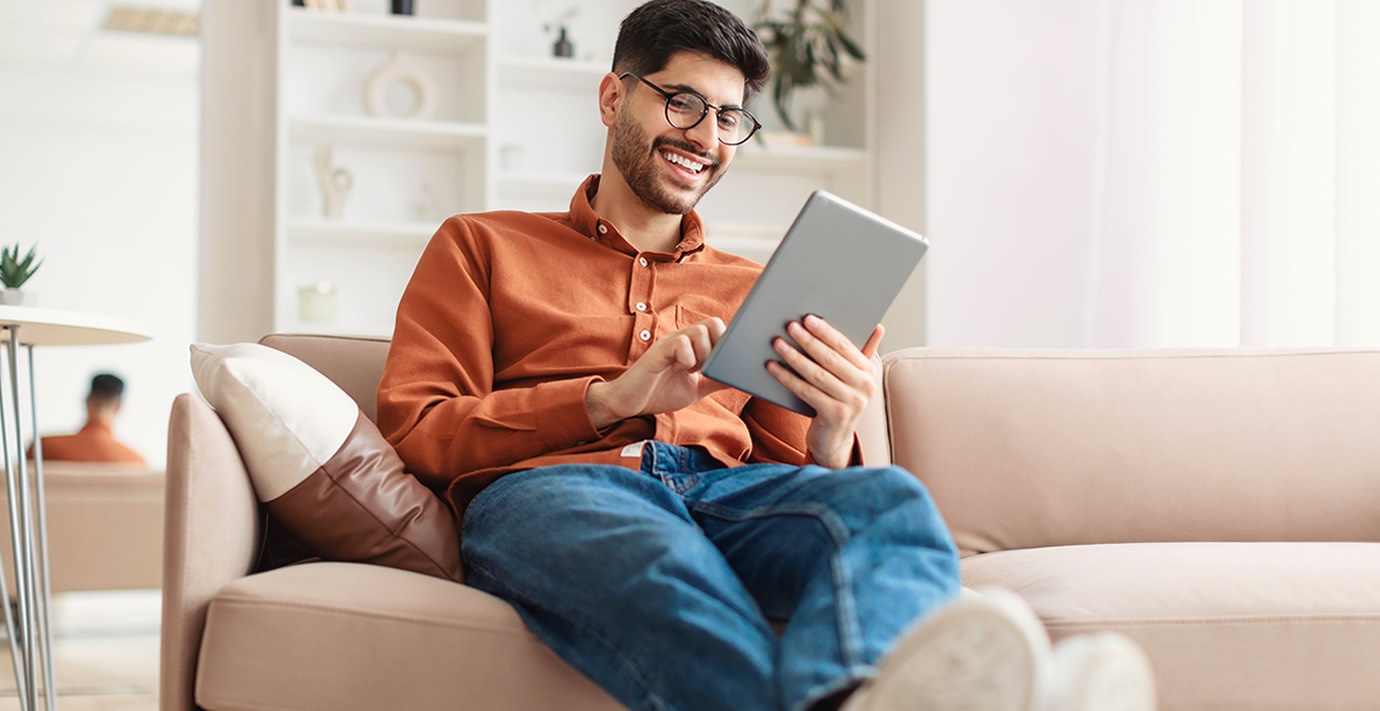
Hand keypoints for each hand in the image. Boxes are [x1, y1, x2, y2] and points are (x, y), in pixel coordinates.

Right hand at [586, 318, 728, 428]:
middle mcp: (682, 339)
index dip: (726, 343)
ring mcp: (669, 343)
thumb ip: (715, 380)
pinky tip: (681, 370)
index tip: (722, 364)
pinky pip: (681, 343)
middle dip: (717, 348)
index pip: (718, 327)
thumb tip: (738, 377)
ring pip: (700, 331)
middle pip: (714, 324)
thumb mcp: (696, 388)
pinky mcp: (658, 351)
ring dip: (703, 354)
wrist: (630, 404)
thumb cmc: (659, 393)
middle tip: (706, 368)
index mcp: (692, 345)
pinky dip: (688, 358)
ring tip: (692, 370)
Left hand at [766, 315, 883, 468]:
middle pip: (830, 358)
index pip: (845, 346)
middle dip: (808, 340)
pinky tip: (773, 368)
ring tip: (778, 344)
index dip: (825, 331)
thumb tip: (878, 327)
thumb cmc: (838, 402)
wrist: (834, 440)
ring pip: (817, 374)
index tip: (807, 319)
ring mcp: (852, 402)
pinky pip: (806, 392)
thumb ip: (859, 353)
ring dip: (795, 357)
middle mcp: (865, 386)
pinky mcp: (835, 415)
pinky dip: (787, 378)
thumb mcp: (851, 378)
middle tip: (790, 326)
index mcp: (868, 371)